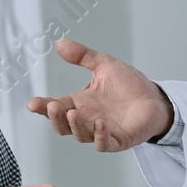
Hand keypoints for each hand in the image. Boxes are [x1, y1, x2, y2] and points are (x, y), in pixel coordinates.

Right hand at [26, 37, 172, 151]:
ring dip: (75, 126)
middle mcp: (87, 119)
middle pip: (63, 125)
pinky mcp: (117, 140)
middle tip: (52, 106)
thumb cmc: (129, 85)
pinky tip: (99, 124)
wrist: (154, 98)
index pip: (56, 106)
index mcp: (80, 102)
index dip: (42, 106)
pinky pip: (104, 143)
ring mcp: (101, 131)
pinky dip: (99, 136)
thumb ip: (82, 55)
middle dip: (55, 118)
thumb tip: (60, 43)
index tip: (32, 103)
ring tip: (74, 113)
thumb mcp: (104, 65)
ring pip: (80, 135)